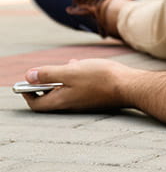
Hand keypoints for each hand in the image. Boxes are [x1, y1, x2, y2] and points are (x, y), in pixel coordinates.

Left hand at [21, 59, 135, 111]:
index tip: (28, 81)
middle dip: (47, 83)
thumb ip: (48, 74)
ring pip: (66, 92)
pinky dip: (77, 80)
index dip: (28, 92)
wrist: (131, 86)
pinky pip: (80, 90)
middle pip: (51, 97)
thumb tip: (29, 76)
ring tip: (71, 65)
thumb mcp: (71, 72)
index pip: (36, 103)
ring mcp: (85, 103)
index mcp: (62, 101)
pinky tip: (86, 68)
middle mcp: (72, 106)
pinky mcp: (96, 99)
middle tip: (50, 70)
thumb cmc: (101, 78)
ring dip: (64, 79)